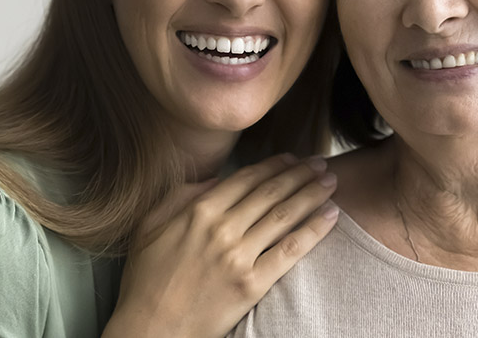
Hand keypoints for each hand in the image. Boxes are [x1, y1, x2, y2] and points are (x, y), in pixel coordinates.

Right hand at [104, 153, 339, 337]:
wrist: (151, 330)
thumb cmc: (146, 281)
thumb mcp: (149, 227)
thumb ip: (180, 196)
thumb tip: (215, 180)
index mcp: (198, 211)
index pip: (246, 179)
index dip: (274, 165)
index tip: (292, 158)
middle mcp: (221, 229)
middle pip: (271, 193)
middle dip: (300, 173)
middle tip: (321, 163)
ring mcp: (238, 257)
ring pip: (285, 216)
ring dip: (312, 194)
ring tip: (331, 182)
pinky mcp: (252, 285)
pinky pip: (290, 251)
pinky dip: (314, 230)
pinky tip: (331, 216)